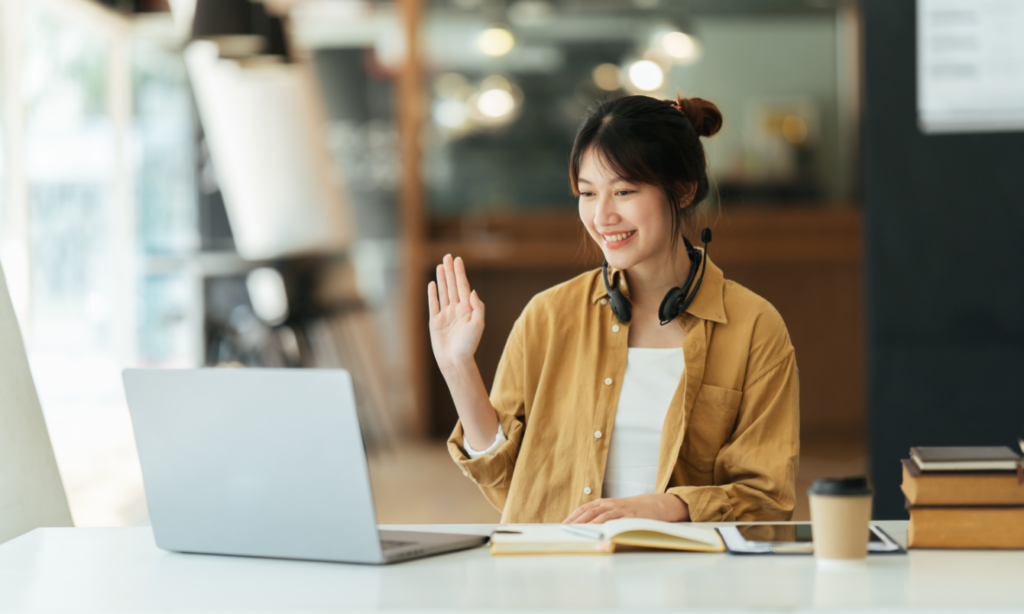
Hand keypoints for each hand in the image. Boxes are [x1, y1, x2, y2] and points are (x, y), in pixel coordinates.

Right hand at [428, 255, 484, 372]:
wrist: (455, 361)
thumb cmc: (468, 345)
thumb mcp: (478, 325)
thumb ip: (477, 307)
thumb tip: (472, 291)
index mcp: (467, 309)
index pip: (462, 286)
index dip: (460, 272)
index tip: (457, 259)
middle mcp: (456, 309)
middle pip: (452, 285)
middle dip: (450, 271)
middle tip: (447, 256)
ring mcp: (445, 315)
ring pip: (443, 292)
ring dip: (441, 279)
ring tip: (440, 266)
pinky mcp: (436, 322)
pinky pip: (433, 304)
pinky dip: (432, 294)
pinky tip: (432, 284)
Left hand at [562, 493, 689, 523]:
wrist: (653, 504)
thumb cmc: (630, 510)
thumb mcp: (614, 509)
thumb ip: (600, 515)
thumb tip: (584, 527)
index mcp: (604, 503)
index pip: (584, 509)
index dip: (573, 517)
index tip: (563, 526)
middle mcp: (609, 504)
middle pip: (589, 512)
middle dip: (577, 522)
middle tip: (567, 531)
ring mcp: (620, 510)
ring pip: (601, 517)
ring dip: (590, 526)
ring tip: (580, 533)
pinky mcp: (630, 516)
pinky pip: (618, 522)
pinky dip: (608, 528)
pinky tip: (601, 535)